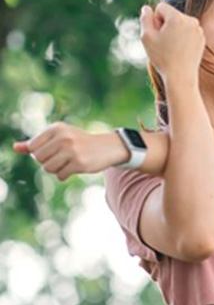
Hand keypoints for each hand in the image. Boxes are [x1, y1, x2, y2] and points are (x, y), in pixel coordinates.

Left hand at [12, 123, 126, 180]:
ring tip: (68, 162)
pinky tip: (75, 167)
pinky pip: (60, 176)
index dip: (40, 153)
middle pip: (39, 159)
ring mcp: (72, 150)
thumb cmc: (78, 142)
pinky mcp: (79, 163)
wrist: (107, 147)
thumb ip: (36, 143)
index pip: (33, 147)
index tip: (52, 151)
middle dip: (47, 162)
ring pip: (48, 168)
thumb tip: (15, 148)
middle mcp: (63, 137)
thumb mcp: (58, 137)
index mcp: (57, 128)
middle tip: (61, 158)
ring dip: (56, 169)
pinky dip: (65, 175)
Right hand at [140, 1, 205, 81]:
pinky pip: (188, 32)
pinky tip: (180, 51)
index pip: (161, 7)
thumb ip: (145, 19)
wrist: (181, 77)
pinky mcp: (202, 38)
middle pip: (171, 15)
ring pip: (180, 23)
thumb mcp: (147, 37)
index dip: (155, 21)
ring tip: (173, 49)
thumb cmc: (162, 58)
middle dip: (165, 25)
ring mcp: (198, 29)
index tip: (158, 36)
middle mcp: (191, 20)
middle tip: (165, 44)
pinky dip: (183, 38)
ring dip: (174, 32)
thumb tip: (147, 8)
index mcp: (177, 17)